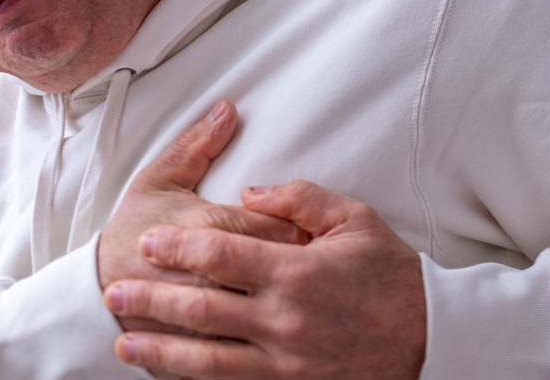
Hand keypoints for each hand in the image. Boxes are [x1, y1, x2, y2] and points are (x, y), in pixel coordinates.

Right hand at [98, 101, 309, 335]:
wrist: (97, 288)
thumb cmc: (131, 231)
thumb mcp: (158, 180)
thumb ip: (197, 145)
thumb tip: (228, 109)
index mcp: (206, 225)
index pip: (274, 223)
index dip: (298, 225)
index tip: (309, 227)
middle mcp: (211, 269)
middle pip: (278, 265)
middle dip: (301, 262)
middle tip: (316, 261)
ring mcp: (207, 311)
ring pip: (268, 305)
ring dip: (288, 298)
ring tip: (300, 293)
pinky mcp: (203, 343)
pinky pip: (248, 341)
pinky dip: (267, 334)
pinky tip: (277, 326)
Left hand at [104, 180, 425, 378]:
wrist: (434, 343)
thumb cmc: (393, 277)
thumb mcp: (356, 221)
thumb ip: (299, 198)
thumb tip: (250, 189)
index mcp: (295, 272)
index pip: (218, 253)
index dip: (175, 246)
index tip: (147, 241)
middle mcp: (284, 321)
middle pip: (200, 308)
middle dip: (151, 299)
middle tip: (114, 290)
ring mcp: (285, 363)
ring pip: (207, 360)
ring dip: (160, 350)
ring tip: (124, 342)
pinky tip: (169, 377)